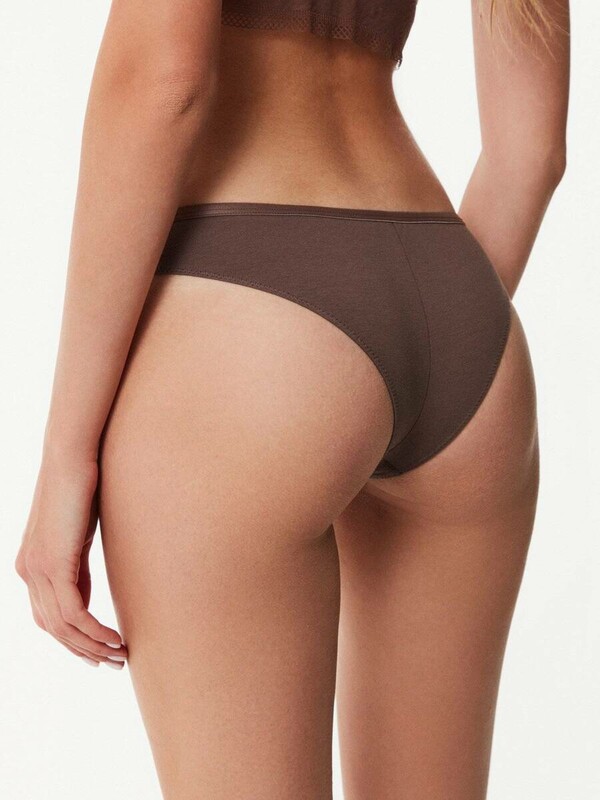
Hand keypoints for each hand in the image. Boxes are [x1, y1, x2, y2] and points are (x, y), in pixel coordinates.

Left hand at [15, 454, 127, 668]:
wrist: (70, 457)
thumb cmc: (80, 489)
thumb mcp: (77, 536)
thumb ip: (75, 568)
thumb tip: (84, 596)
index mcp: (31, 566)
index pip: (49, 617)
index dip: (74, 640)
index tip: (100, 651)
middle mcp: (27, 572)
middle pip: (53, 628)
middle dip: (84, 650)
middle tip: (113, 661)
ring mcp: (37, 569)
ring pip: (63, 626)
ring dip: (92, 646)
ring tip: (120, 655)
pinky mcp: (53, 564)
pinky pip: (72, 612)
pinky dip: (93, 631)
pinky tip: (114, 637)